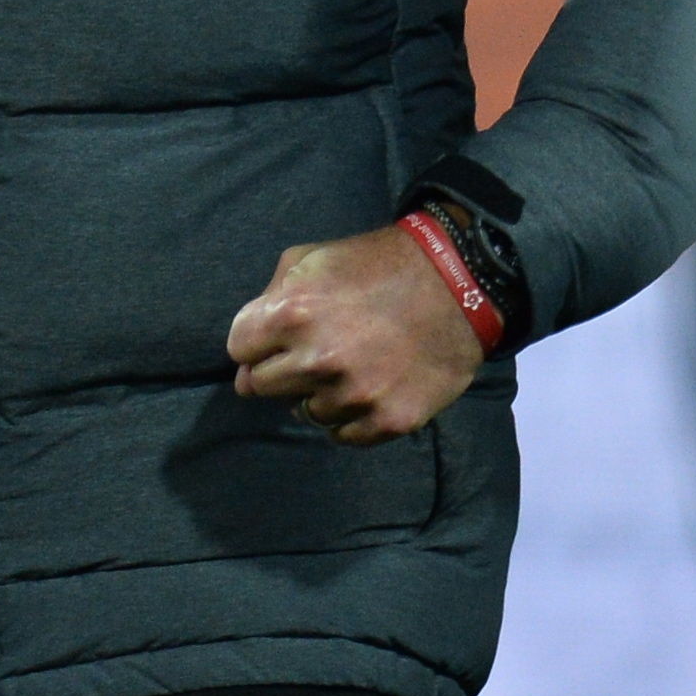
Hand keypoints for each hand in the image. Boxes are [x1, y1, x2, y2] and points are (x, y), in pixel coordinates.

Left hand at [226, 225, 481, 446]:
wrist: (457, 282)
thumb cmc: (375, 266)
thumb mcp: (311, 259)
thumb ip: (267, 301)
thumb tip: (243, 363)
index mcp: (291, 313)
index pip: (239, 350)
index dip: (256, 342)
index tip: (278, 338)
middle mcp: (317, 359)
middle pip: (262, 386)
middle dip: (280, 369)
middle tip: (313, 352)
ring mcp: (354, 394)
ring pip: (305, 413)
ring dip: (318, 393)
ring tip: (349, 366)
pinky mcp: (388, 420)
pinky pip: (342, 435)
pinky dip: (349, 417)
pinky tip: (367, 389)